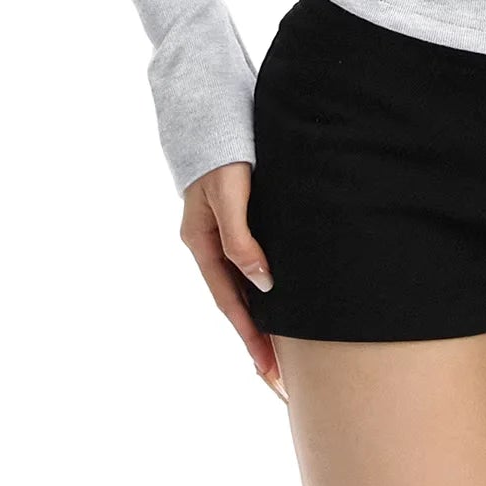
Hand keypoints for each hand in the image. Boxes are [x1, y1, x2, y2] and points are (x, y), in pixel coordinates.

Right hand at [180, 162, 288, 406]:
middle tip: (279, 378)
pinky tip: (281, 298)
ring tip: (284, 351)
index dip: (248, 335)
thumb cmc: (222, 148)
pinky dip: (264, 287)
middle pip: (235, 300)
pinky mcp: (241, 217)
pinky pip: (251, 263)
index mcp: (201, 242)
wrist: (214, 107)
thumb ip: (241, 237)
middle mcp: (210, 242)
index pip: (228, 301)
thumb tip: (263, 283)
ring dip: (262, 316)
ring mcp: (223, 231)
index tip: (268, 368)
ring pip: (243, 285)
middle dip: (256, 337)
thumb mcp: (229, 193)